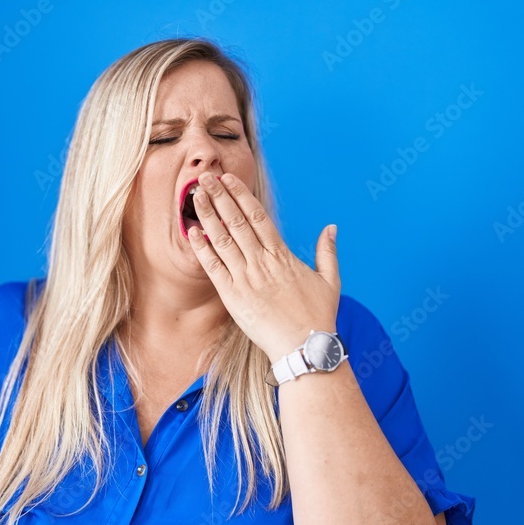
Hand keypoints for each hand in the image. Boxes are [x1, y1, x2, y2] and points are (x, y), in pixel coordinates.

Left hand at [186, 171, 340, 361]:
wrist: (305, 348)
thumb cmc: (318, 317)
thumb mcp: (330, 280)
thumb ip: (328, 251)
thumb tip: (332, 227)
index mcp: (282, 255)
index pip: (258, 216)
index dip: (241, 195)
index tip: (228, 179)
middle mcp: (262, 262)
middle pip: (236, 221)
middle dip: (219, 196)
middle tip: (204, 176)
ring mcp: (246, 278)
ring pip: (223, 239)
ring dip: (207, 215)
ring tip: (194, 195)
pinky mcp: (234, 297)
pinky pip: (214, 268)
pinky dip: (202, 249)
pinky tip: (192, 231)